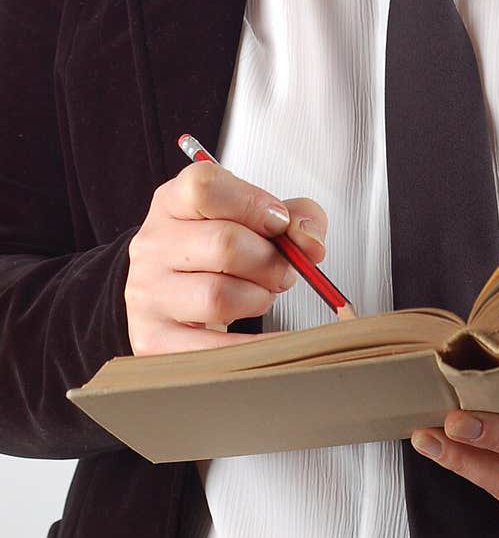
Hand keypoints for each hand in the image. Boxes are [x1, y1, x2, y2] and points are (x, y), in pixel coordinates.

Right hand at [125, 159, 328, 353]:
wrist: (174, 290)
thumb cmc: (219, 248)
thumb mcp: (256, 217)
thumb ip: (297, 217)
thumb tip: (311, 244)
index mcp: (173, 201)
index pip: (204, 188)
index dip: (253, 204)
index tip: (278, 222)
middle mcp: (153, 243)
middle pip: (223, 244)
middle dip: (270, 261)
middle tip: (282, 270)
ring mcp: (148, 292)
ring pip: (218, 297)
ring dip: (258, 298)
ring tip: (260, 294)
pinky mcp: (153, 338)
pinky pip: (213, 349)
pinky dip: (254, 347)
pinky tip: (274, 341)